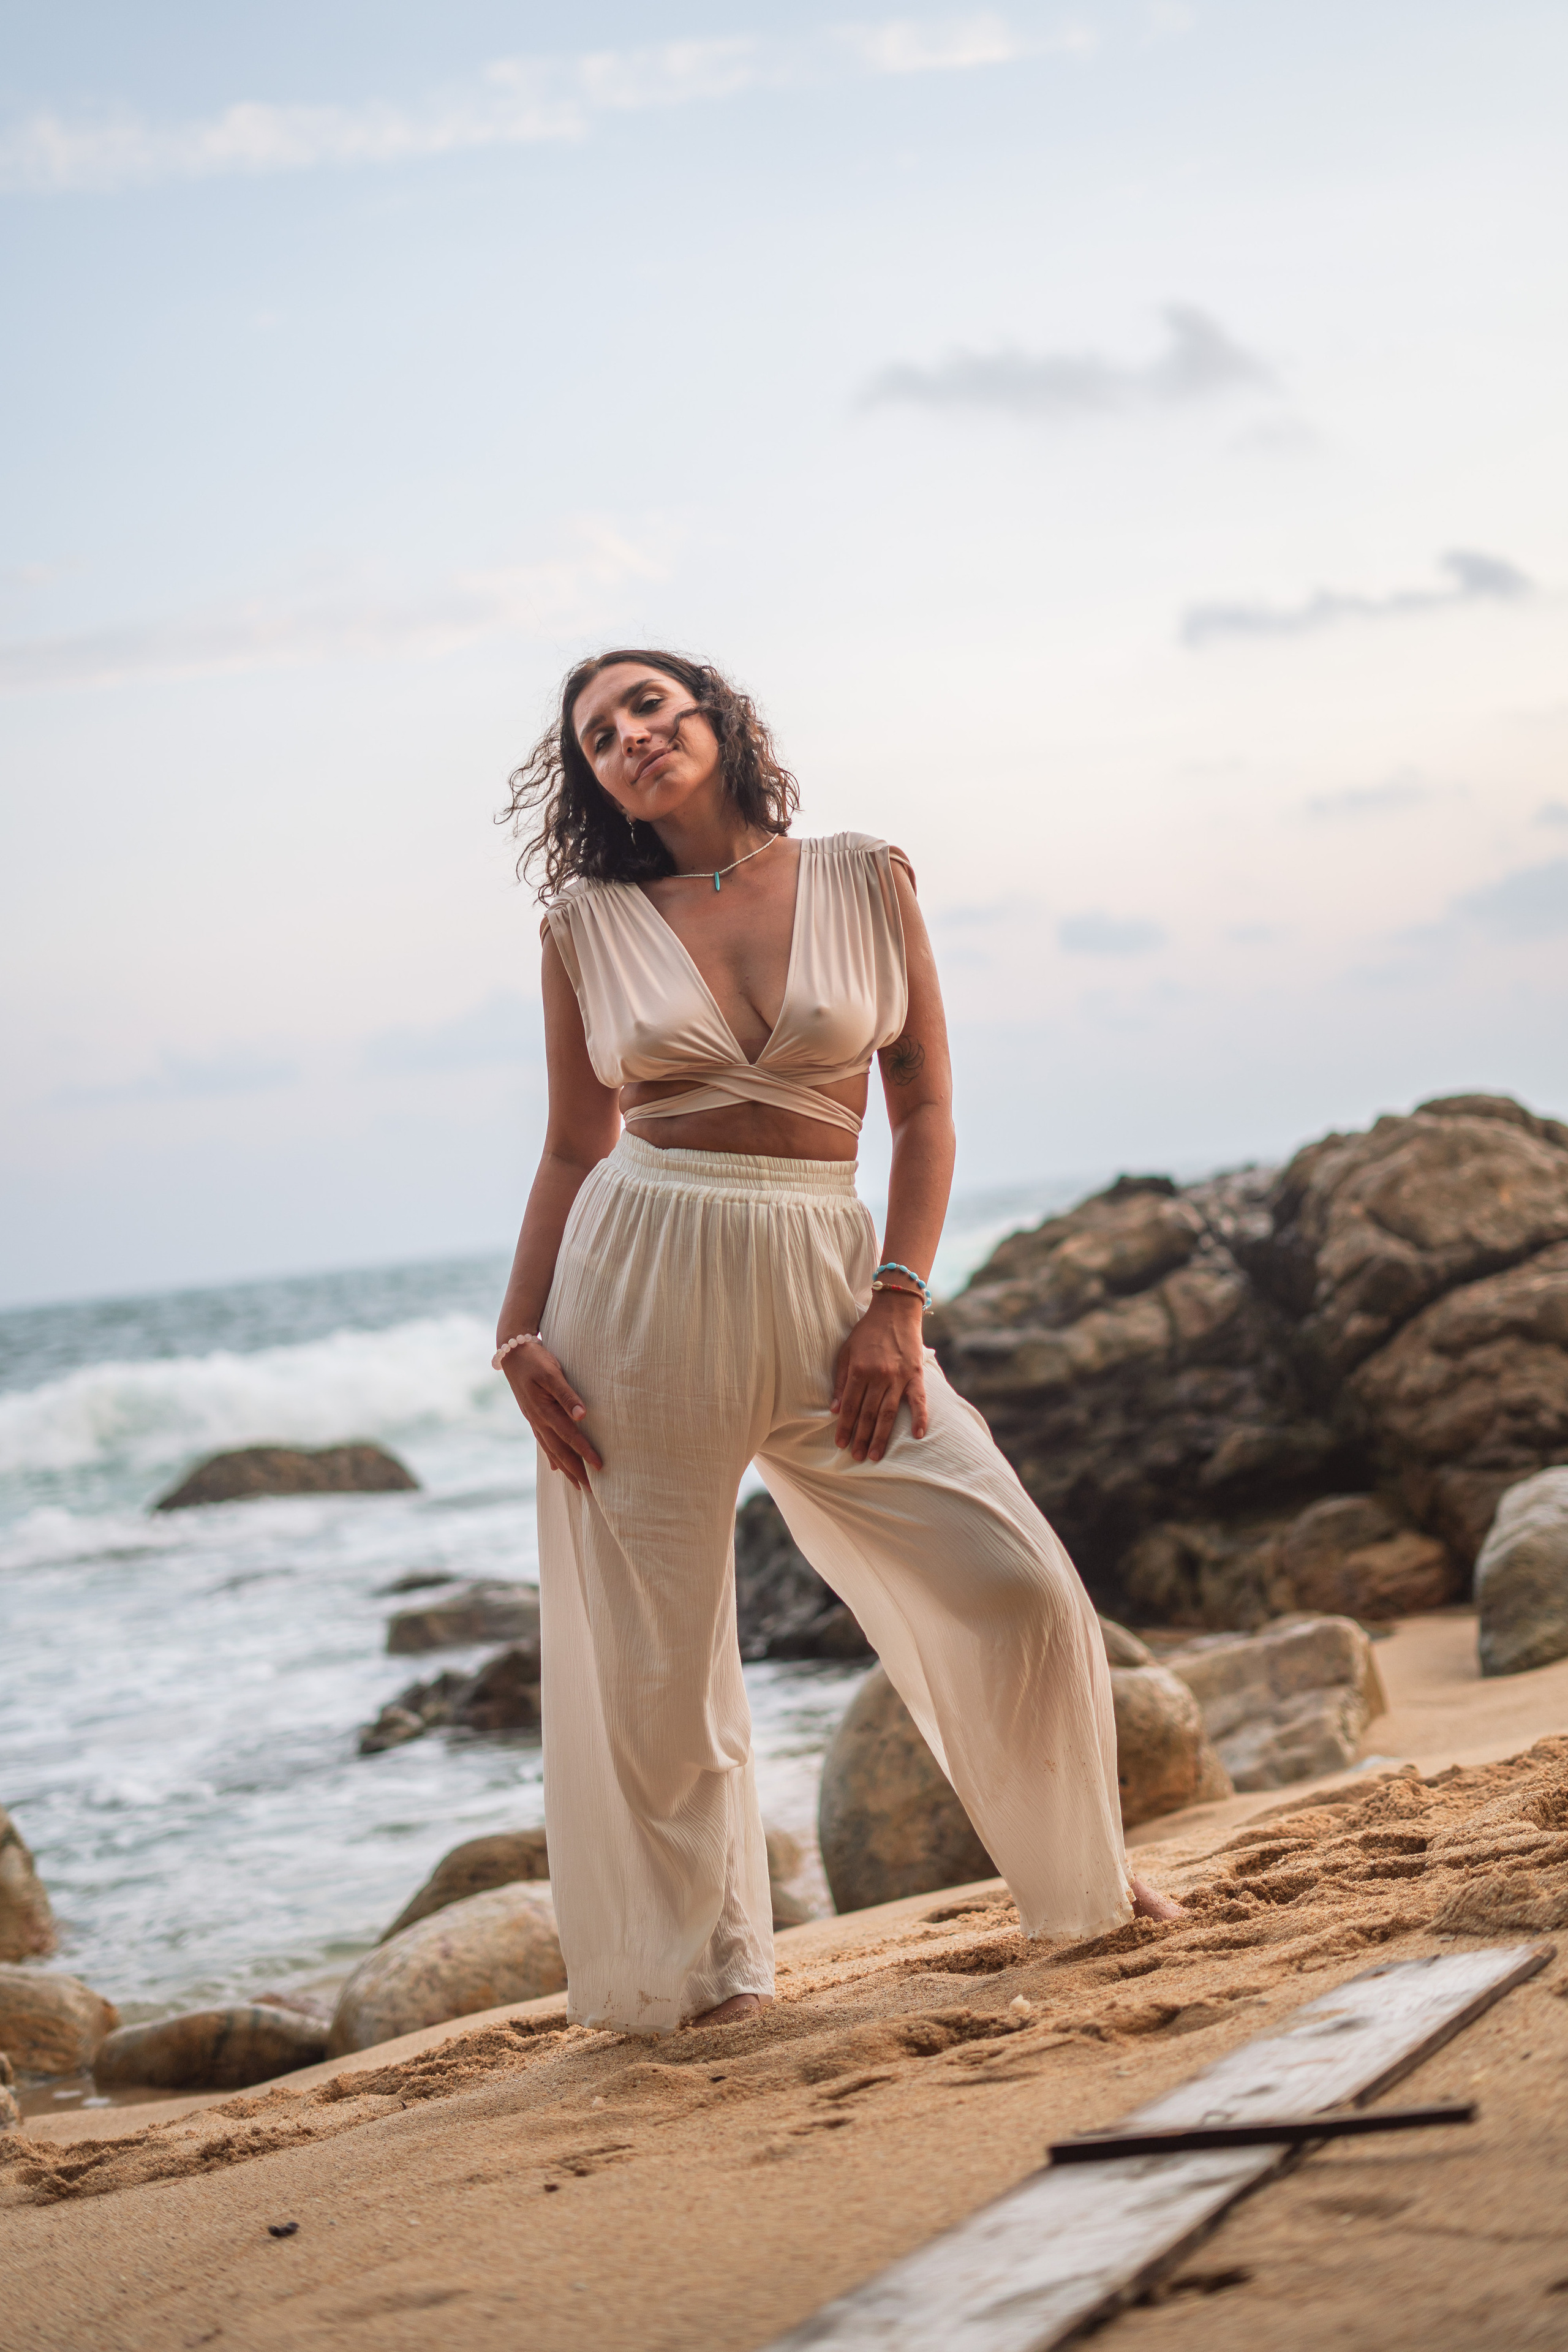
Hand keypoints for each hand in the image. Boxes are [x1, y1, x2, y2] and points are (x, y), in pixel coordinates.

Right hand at [503, 1341, 602, 1491]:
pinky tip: (555, 1467)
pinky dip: (551, 1456)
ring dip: (564, 1468)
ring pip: (551, 1450)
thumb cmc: (535, 1360)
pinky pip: (543, 1442)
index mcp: (544, 1411)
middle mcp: (538, 1420)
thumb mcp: (552, 1373)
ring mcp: (533, 1420)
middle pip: (559, 1451)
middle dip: (575, 1471)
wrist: (511, 1352)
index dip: (585, 1453)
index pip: (570, 1437)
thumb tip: (583, 1415)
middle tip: (591, 1490)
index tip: (600, 1467)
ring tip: (576, 1484)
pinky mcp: (532, 1416)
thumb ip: (567, 1395)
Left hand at [830, 1290, 928, 1462]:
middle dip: (862, 1437)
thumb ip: (841, 1381)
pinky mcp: (916, 1375)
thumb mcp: (846, 1351)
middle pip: (868, 1414)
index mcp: (859, 1370)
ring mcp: (899, 1377)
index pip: (850, 1406)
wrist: (895, 1311)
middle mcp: (879, 1376)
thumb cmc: (867, 1331)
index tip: (840, 1444)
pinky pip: (919, 1400)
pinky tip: (917, 1435)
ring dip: (882, 1436)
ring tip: (876, 1455)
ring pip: (889, 1413)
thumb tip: (834, 1409)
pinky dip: (919, 1418)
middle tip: (857, 1457)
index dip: (845, 1426)